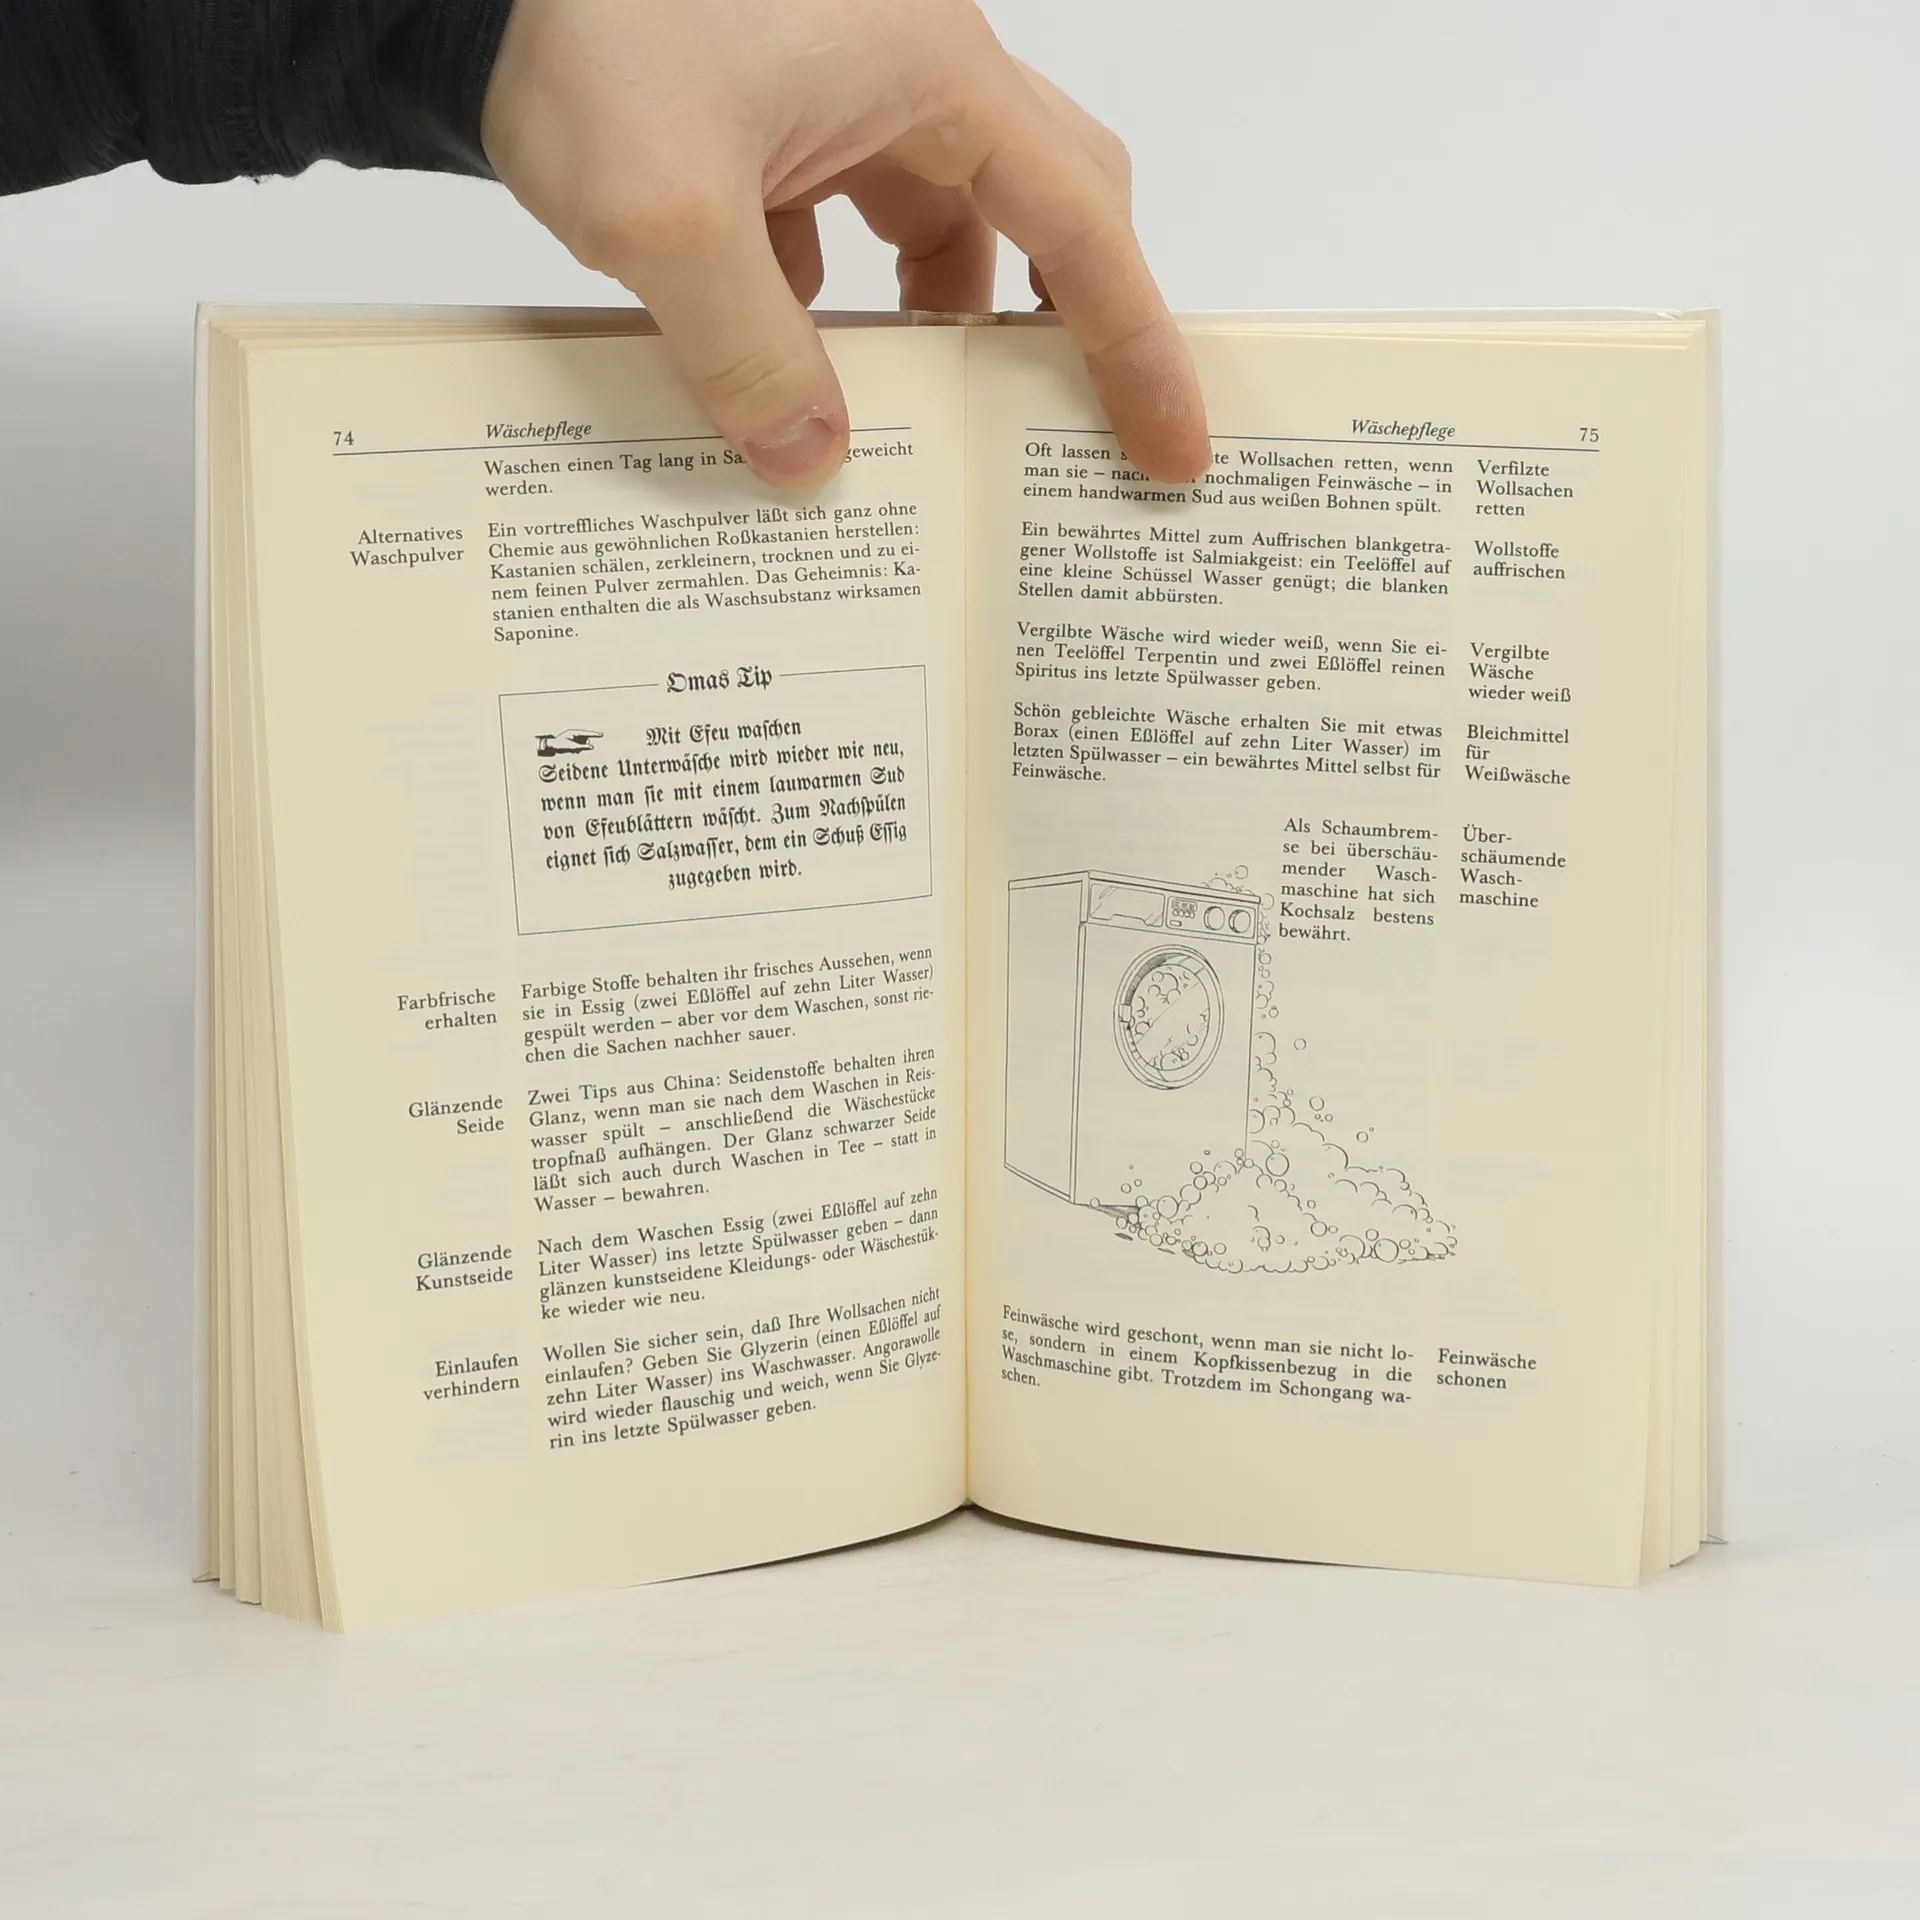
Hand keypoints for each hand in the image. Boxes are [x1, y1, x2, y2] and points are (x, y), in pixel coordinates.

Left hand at [480, 0, 1208, 486]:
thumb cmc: (579, 26)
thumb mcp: (665, 214)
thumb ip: (750, 353)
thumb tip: (813, 468)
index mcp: (932, 71)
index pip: (1080, 223)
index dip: (1137, 344)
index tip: (1172, 446)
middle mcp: (913, 70)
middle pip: (1043, 206)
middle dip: (1062, 323)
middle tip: (1064, 434)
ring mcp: (848, 84)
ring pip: (939, 222)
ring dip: (932, 325)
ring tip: (913, 427)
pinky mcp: (785, 108)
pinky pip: (851, 216)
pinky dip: (838, 297)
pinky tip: (793, 356)